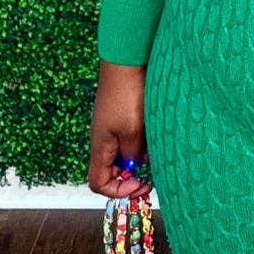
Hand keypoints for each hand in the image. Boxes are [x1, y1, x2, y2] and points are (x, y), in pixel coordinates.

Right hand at [88, 60, 154, 199]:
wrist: (126, 62)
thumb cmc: (126, 96)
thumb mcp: (132, 131)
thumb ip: (133, 154)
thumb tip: (135, 166)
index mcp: (100, 147)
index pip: (98, 183)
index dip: (117, 190)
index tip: (139, 184)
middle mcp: (103, 140)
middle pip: (111, 171)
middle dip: (130, 176)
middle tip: (151, 175)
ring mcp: (111, 127)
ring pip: (123, 155)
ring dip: (138, 159)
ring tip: (154, 153)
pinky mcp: (121, 116)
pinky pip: (128, 139)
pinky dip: (140, 143)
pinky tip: (153, 136)